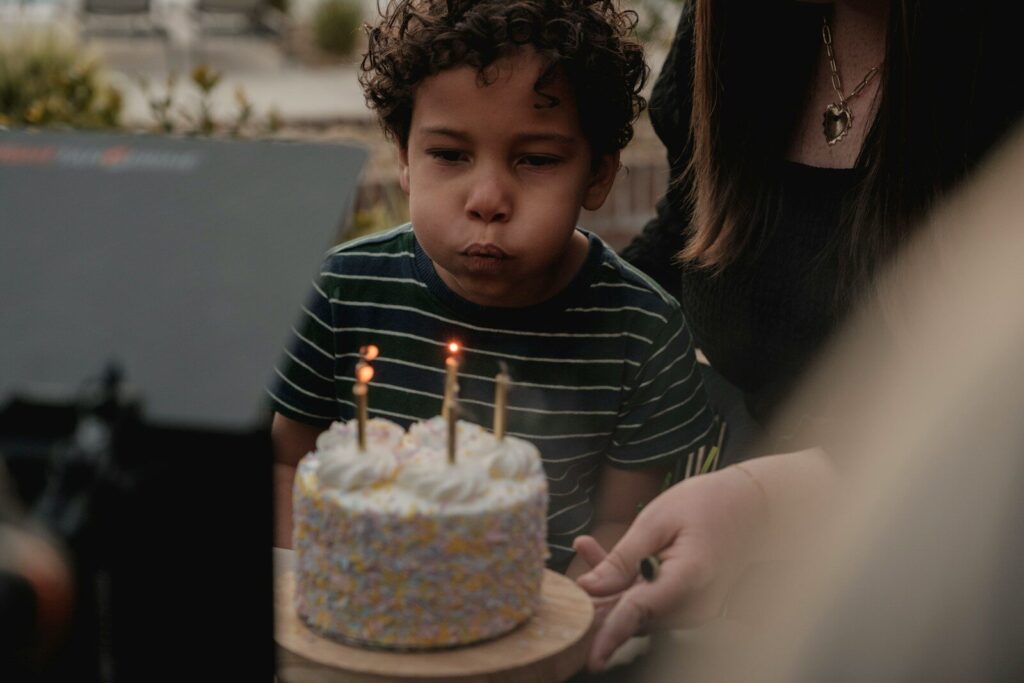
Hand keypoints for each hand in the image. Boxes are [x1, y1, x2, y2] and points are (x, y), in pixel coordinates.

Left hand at [574, 466, 767, 670]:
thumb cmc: (707, 504)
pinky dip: (626, 584)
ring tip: (587, 547)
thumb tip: (589, 589)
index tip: (592, 657)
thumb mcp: (656, 519)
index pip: (639, 613)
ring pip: (639, 610)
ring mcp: (695, 608)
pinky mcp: (690, 605)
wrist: (753, 506)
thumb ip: (623, 558)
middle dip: (599, 602)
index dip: (610, 634)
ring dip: (609, 588)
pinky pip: (650, 601)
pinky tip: (599, 553)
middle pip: (634, 616)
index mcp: (688, 579)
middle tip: (567, 584)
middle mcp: (694, 604)